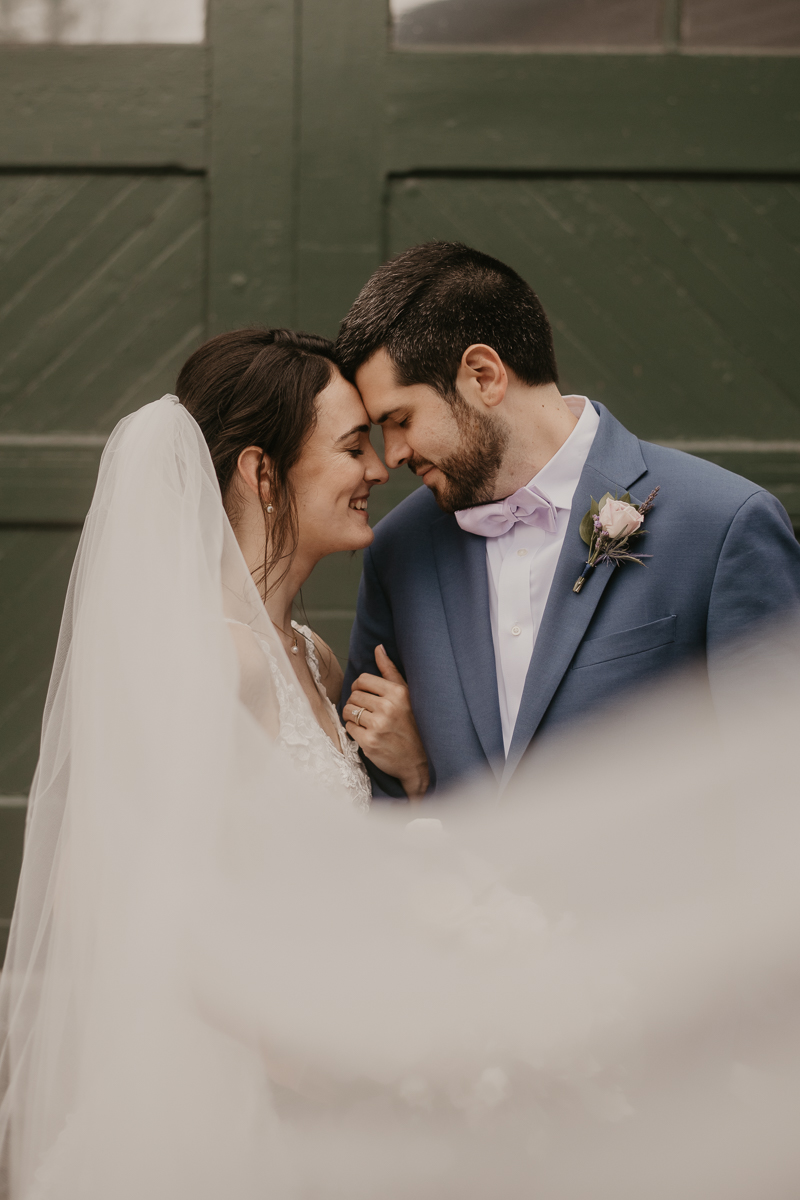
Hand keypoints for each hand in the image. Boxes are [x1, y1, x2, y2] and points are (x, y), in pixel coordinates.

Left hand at [344, 646, 429, 798]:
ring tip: (364, 721)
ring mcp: (378, 726)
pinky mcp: (369, 742)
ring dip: (352, 715)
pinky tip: (366, 733)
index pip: (363, 680)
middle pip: (354, 695)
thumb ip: (390, 671)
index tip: (365, 695)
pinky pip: (349, 727)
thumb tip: (378, 648)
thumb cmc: (413, 724)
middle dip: (356, 702)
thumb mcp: (407, 694)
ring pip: (349, 710)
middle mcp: (388, 707)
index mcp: (398, 693)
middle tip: (366, 711)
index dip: (360, 687)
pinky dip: (353, 730)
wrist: (419, 760)